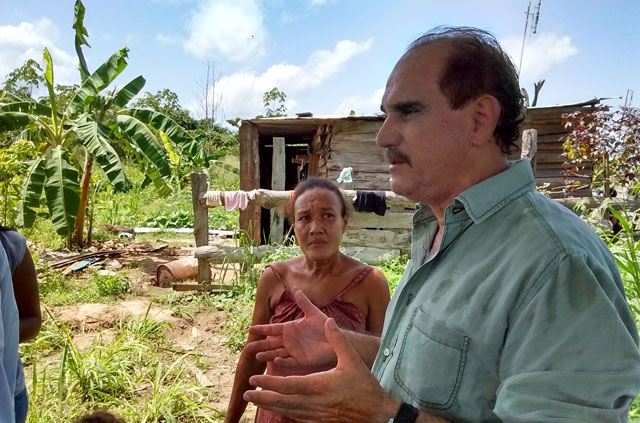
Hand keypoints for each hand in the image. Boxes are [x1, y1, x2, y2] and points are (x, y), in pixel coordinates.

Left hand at [243, 318, 397, 422]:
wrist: (376, 412)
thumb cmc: (364, 386)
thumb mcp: (351, 360)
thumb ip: (337, 340)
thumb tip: (329, 321)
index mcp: (318, 386)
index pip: (287, 385)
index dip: (268, 384)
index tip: (255, 380)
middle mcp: (313, 402)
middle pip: (281, 402)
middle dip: (262, 398)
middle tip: (246, 394)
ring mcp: (315, 414)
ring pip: (286, 411)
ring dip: (269, 406)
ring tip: (255, 401)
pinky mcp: (318, 421)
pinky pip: (296, 417)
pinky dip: (283, 413)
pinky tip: (277, 410)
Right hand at [246, 290, 336, 367]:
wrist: (336, 339)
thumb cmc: (325, 326)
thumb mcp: (313, 313)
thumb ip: (304, 303)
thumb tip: (297, 290)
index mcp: (290, 328)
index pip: (272, 329)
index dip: (261, 329)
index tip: (249, 329)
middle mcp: (289, 340)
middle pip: (271, 343)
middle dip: (260, 345)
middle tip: (247, 347)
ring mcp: (294, 351)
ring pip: (277, 353)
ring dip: (268, 355)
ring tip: (257, 356)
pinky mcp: (301, 360)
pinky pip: (289, 362)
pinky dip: (282, 362)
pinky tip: (275, 361)